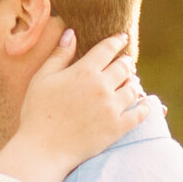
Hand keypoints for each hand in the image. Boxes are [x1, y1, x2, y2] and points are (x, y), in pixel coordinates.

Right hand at [1, 31, 156, 181]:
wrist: (43, 149)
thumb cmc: (38, 112)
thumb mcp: (42, 78)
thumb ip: (59, 55)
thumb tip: (71, 33)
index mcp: (84, 72)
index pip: (107, 49)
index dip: (116, 41)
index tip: (122, 37)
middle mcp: (102, 87)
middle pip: (124, 67)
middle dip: (125, 62)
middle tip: (126, 62)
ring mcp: (112, 108)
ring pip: (133, 88)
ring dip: (133, 82)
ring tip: (131, 82)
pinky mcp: (118, 128)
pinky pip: (140, 113)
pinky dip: (144, 106)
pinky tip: (144, 103)